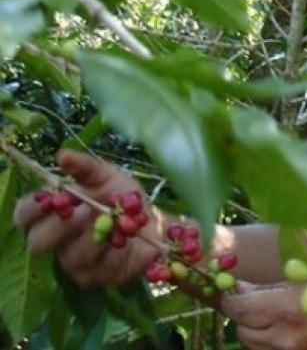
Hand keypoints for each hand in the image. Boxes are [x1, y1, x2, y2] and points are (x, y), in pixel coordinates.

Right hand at [13, 149, 160, 286]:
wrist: (155, 221)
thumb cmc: (123, 197)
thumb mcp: (108, 176)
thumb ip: (85, 167)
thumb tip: (63, 156)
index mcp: (52, 215)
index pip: (23, 216)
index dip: (32, 209)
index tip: (53, 197)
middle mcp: (57, 243)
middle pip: (38, 242)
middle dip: (61, 226)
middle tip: (86, 210)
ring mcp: (75, 264)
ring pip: (73, 256)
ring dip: (96, 236)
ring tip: (116, 220)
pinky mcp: (98, 278)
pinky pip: (103, 266)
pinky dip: (118, 248)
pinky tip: (129, 238)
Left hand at [221, 281, 306, 349]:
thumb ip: (275, 287)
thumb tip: (243, 288)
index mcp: (286, 308)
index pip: (239, 307)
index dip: (232, 299)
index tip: (234, 292)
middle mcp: (282, 337)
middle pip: (242, 328)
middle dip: (245, 315)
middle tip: (256, 304)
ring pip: (252, 345)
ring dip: (255, 332)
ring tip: (273, 320)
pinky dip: (269, 345)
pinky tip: (284, 335)